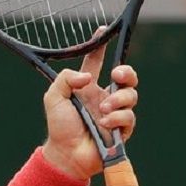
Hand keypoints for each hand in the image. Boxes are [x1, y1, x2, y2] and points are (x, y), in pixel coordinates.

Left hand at [41, 30, 138, 179]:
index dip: (99, 48)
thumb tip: (88, 77)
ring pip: (131, 96)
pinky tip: (104, 124)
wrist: (66, 154)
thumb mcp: (53, 98)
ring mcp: (115, 112)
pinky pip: (129, 116)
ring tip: (103, 110)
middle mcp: (104, 97)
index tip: (101, 31)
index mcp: (87, 88)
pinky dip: (117, 118)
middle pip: (127, 76)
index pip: (96, 63)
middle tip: (116, 75)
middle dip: (126, 72)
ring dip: (118, 100)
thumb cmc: (59, 127)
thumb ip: (66, 79)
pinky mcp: (123, 128)